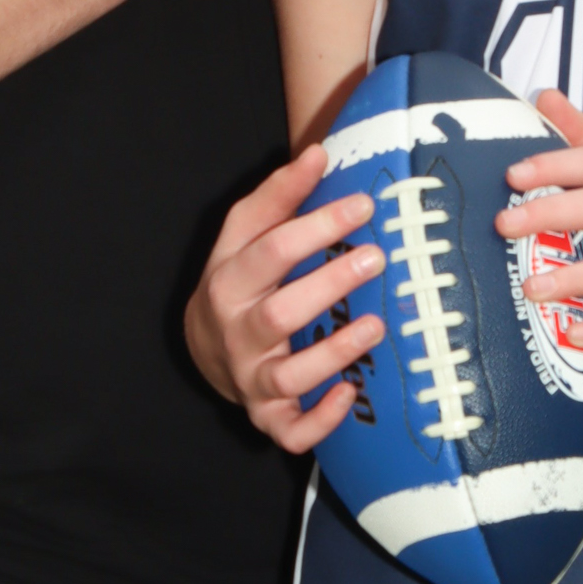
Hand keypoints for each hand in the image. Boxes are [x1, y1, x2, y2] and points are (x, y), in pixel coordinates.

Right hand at [184, 146, 387, 452]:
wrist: (204, 347)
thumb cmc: (238, 280)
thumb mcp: (244, 234)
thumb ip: (278, 195)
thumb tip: (318, 152)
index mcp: (228, 282)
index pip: (271, 251)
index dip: (317, 226)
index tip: (363, 205)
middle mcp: (236, 333)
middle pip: (280, 314)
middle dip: (329, 285)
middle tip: (377, 258)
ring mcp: (251, 379)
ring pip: (289, 375)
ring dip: (334, 353)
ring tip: (377, 325)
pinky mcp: (268, 416)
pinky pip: (291, 430)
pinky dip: (320, 419)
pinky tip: (351, 395)